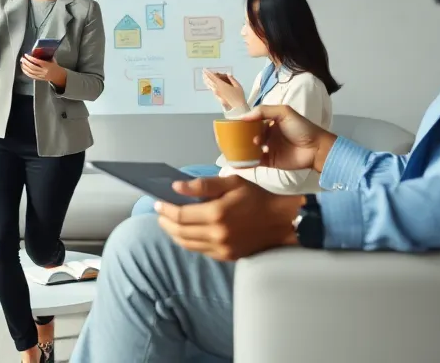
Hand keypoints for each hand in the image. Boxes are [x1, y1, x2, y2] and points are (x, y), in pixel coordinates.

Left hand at [20, 54, 66, 88]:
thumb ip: (45, 57)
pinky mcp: (39, 78)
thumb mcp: (52, 60)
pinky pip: (31, 76)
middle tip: (22, 58)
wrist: (59, 76)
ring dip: (25, 67)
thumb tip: (38, 51)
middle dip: (26, 62)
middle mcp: (44, 71)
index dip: (31, 58)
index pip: (37, 61)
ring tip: (22, 63)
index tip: (26, 55)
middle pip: (33, 67)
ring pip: (31, 72)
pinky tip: (23, 69)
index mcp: (47, 65)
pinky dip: (26, 73)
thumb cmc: (55, 67)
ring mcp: (41, 76)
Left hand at [154, 175, 302, 260]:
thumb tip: (176, 187)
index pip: (180, 215)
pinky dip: (188, 241)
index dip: (165, 209)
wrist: (282, 221)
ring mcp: (222, 249)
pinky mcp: (227, 256)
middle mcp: (217, 235)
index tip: (157, 202)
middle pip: (180, 232)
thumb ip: (202, 185)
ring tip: (168, 222)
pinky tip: (185, 232)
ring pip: (187, 244)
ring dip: (173, 234)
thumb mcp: (231, 182)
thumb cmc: (256, 197)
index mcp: (216, 214)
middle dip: (165, 222)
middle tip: (159, 213)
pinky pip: (200, 250)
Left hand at [202, 69, 245, 110]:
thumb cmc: (238, 97)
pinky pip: (211, 89)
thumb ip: (232, 79)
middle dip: (206, 76)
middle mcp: (217, 89)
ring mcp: (216, 93)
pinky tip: (208, 85)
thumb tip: (228, 74)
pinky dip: (209, 85)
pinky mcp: (217, 97)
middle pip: (209, 81)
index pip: (213, 77)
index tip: (205, 69)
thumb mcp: (238, 86)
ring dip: (206, 81)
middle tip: (203, 73)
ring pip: (209, 85)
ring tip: (204, 78)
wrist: (237, 107)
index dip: (208, 73)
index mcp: (222, 85)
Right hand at [242, 103, 336, 171]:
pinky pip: (255, 162)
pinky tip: (238, 162)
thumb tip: (243, 117)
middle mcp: (268, 135)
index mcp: (270, 123)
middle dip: (242, 137)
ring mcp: (268, 149)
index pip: (253, 122)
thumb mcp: (284, 112)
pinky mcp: (270, 162)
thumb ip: (264, 111)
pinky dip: (246, 162)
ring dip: (244, 149)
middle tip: (237, 138)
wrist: (316, 149)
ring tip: (240, 148)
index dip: (244, 123)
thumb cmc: (301, 128)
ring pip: (251, 149)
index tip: (233, 125)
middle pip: (250, 135)